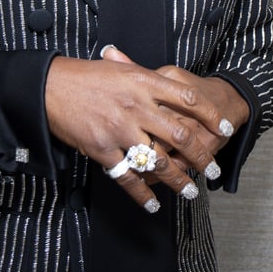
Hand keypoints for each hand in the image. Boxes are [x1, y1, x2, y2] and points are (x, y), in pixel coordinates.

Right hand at [44, 48, 239, 209]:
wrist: (49, 87)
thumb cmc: (83, 76)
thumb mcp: (118, 68)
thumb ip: (144, 76)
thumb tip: (168, 81)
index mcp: (142, 82)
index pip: (188, 98)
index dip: (209, 114)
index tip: (223, 126)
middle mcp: (135, 106)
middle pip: (179, 134)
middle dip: (200, 155)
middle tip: (212, 169)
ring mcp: (119, 130)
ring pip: (158, 160)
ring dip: (177, 179)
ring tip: (190, 191)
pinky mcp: (102, 149)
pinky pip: (128, 177)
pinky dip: (142, 194)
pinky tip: (153, 204)